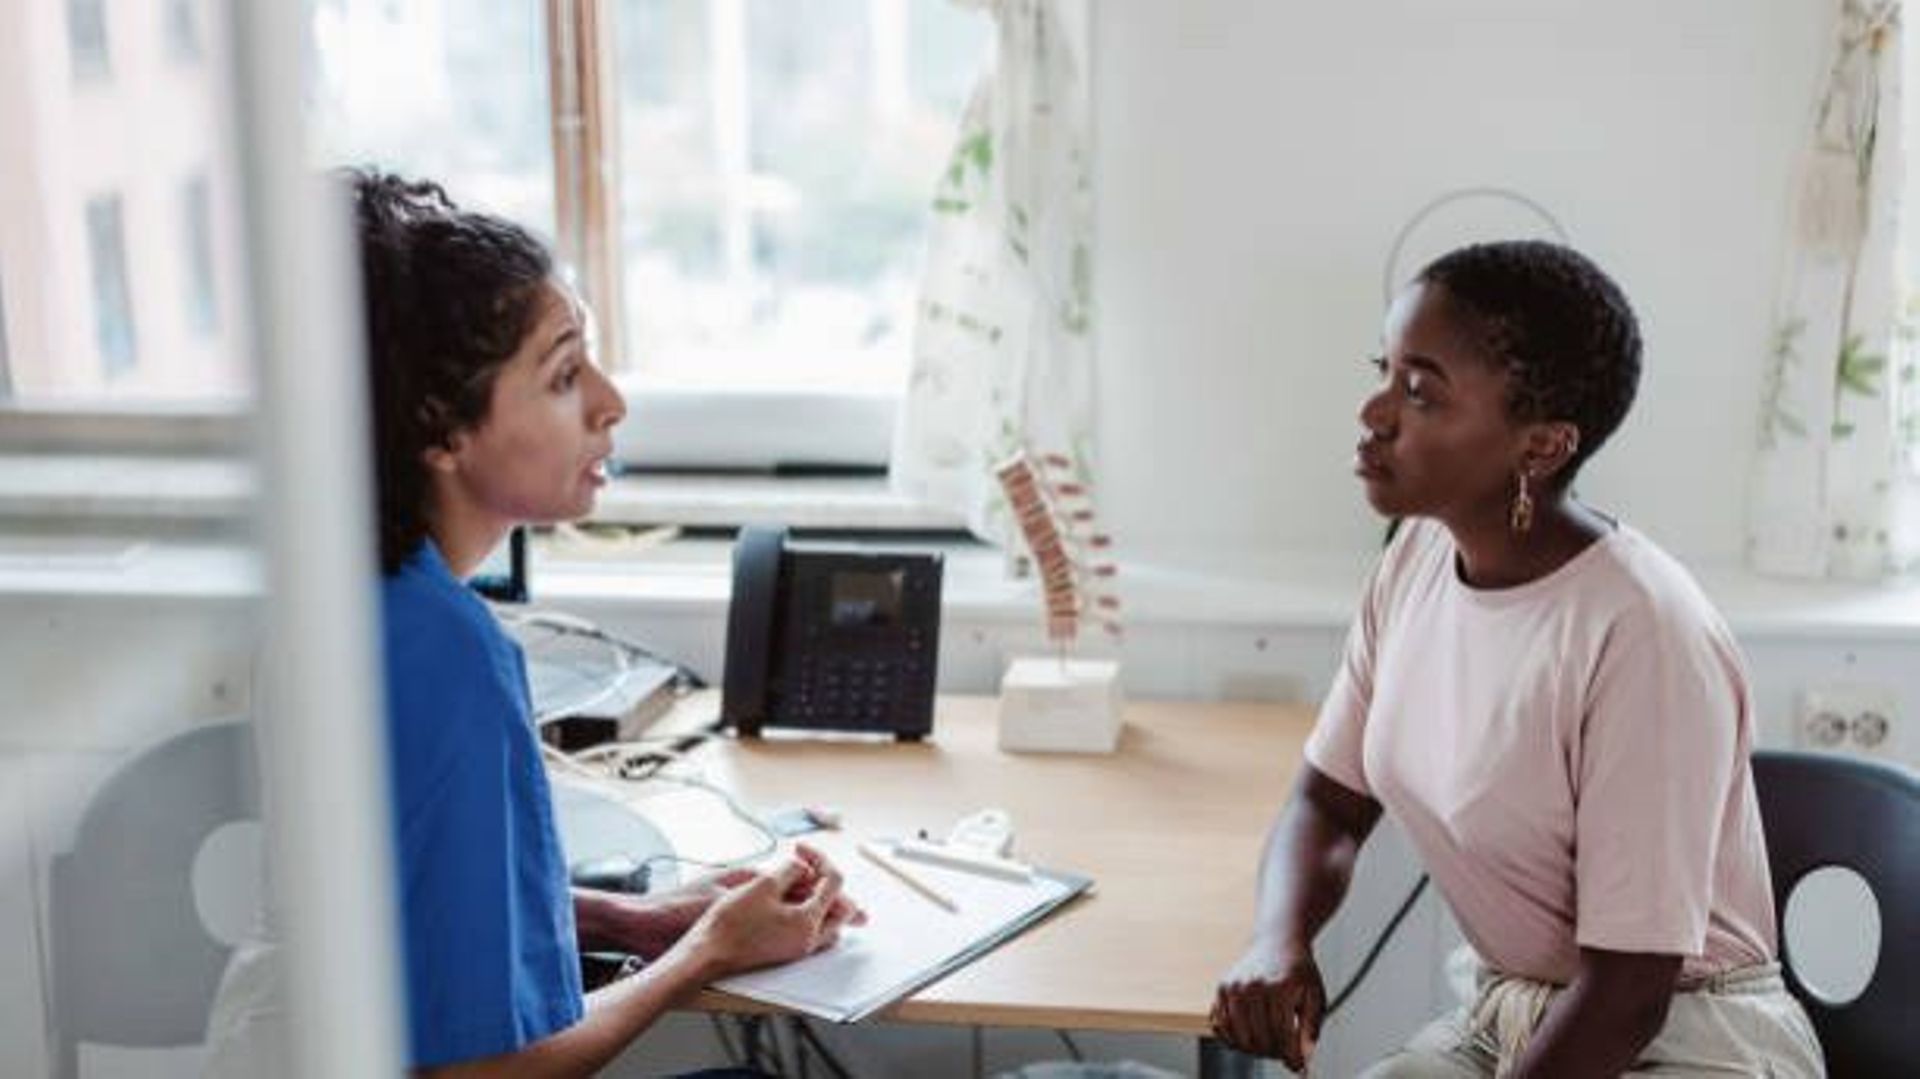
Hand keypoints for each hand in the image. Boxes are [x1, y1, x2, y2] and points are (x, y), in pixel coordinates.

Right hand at [680, 844, 865, 977]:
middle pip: (841, 909)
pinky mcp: (786, 952)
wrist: (707, 953)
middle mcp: (809, 940)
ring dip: (824, 899)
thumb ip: (791, 870)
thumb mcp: (763, 884)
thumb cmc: (730, 922)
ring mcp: (798, 949)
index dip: (821, 859)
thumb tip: (804, 866)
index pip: (834, 884)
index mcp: (807, 922)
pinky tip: (792, 899)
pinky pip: (813, 932)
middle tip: (814, 865)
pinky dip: (811, 913)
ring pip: (829, 923)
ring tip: (806, 879)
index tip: (801, 850)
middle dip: (830, 881)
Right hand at [1211, 938, 1325, 1070]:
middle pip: (1259, 1041)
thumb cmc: (1298, 972)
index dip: (1292, 1057)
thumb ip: (1311, 1029)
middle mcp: (1253, 987)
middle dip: (1274, 1054)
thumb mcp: (1315, 997)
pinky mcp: (1221, 989)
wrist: (1277, 942)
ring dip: (1254, 1050)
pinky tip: (1249, 1035)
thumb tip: (1304, 1059)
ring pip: (1239, 1038)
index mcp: (1279, 988)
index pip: (1282, 1037)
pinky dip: (1233, 1038)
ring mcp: (1233, 988)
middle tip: (1284, 1052)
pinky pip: (1221, 1027)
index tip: (1298, 1067)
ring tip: (1268, 1044)